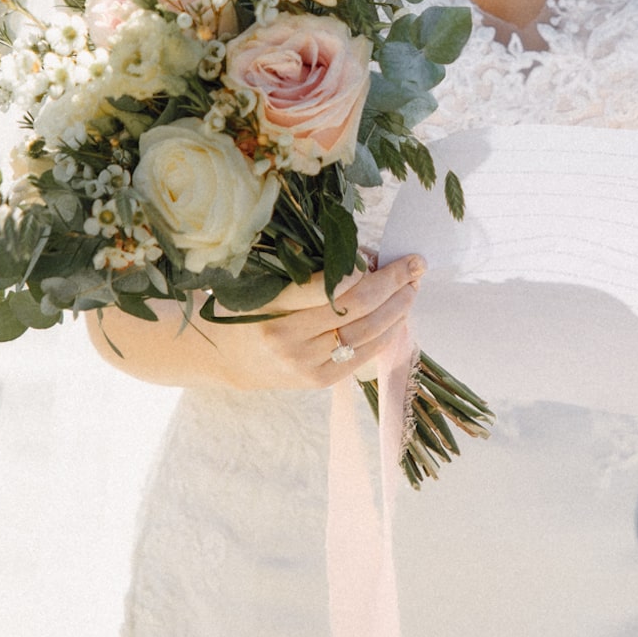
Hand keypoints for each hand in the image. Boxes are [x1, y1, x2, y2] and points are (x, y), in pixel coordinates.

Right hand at [88, 256, 425, 391]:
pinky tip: (398, 319)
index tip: (393, 255)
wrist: (222, 355)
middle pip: (356, 307)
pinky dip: (384, 336)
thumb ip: (310, 270)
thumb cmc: (245, 304)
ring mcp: (303, 364)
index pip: (331, 286)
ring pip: (365, 334)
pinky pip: (360, 358)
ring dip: (397, 310)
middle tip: (415, 265)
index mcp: (271, 304)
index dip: (369, 270)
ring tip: (413, 289)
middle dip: (394, 284)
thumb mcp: (265, 278)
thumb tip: (367, 257)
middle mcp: (288, 338)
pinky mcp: (316, 381)